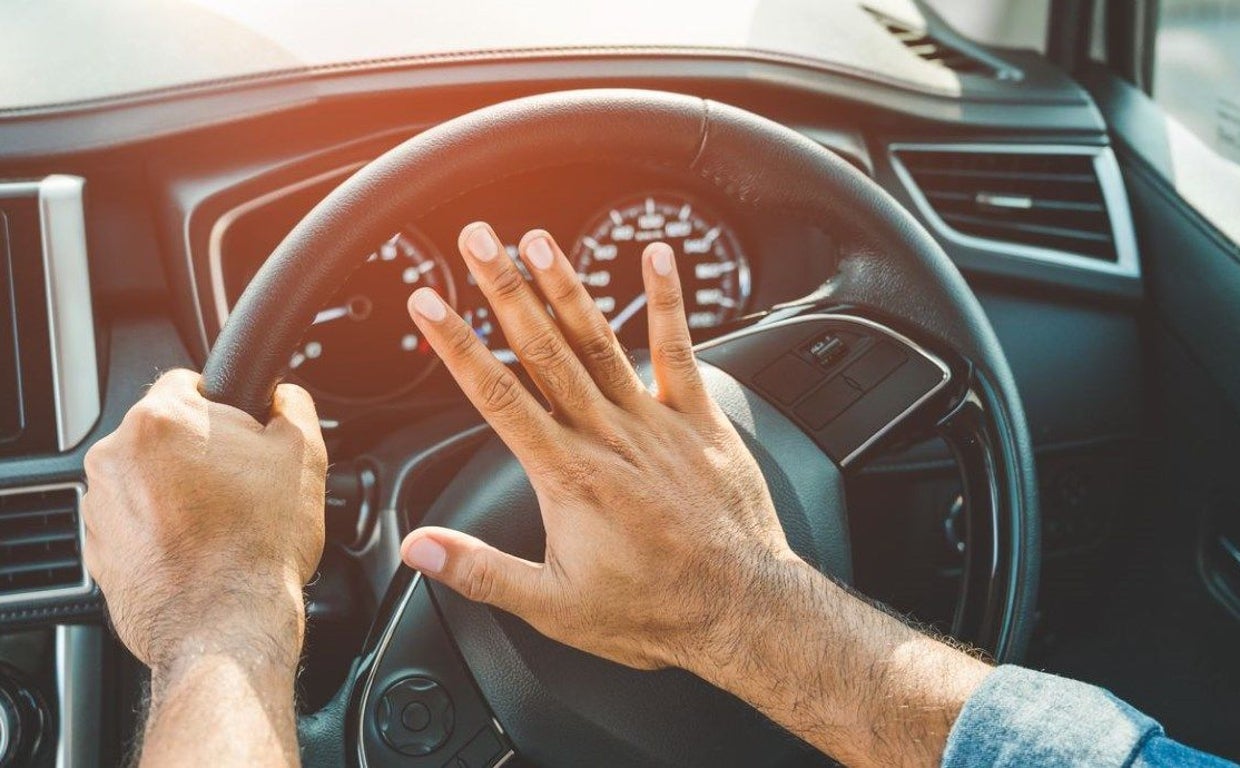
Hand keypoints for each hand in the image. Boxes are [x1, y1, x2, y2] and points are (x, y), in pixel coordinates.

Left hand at [82, 370, 326, 674]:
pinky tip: (197, 550)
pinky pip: (133, 522)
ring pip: (147, 479)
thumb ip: (293, 406)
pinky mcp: (97, 550)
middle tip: (240, 487)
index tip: (242, 437)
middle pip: (165, 434)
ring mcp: (99, 506)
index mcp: (161, 421)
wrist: (226, 626)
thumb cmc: (260, 545)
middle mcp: (115, 457)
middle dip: (200, 453)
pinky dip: (160, 530)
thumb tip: (283, 396)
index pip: (189, 383)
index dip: (226, 409)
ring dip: (178, 492)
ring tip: (221, 525)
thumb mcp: (304, 456)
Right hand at [400, 223, 796, 669]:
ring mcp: (655, 422)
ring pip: (600, 340)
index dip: (458, 345)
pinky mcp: (700, 419)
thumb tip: (417, 549)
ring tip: (538, 239)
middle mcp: (607, 436)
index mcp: (566, 475)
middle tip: (477, 241)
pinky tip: (658, 257)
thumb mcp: (553, 606)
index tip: (430, 304)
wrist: (740, 610)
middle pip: (543, 350)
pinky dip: (668, 301)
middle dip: (504, 290)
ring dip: (567, 286)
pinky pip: (680, 349)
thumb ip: (479, 571)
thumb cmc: (652, 609)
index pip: (497, 396)